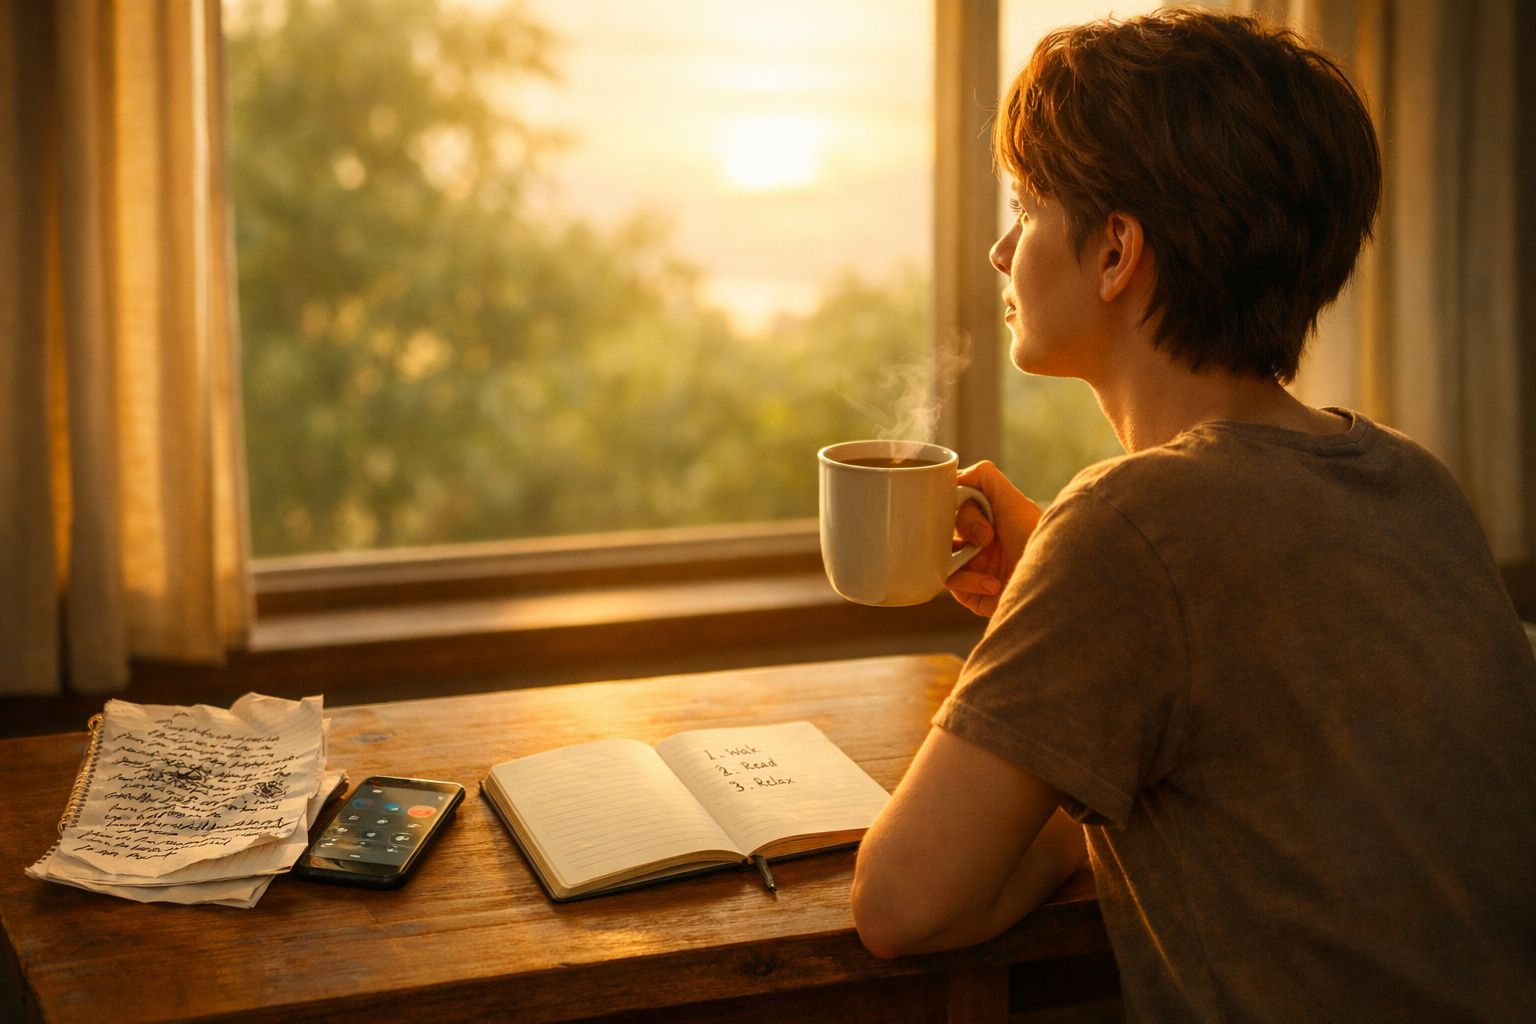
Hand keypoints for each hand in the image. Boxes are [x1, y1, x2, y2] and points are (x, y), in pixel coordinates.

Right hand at [947, 461, 1041, 617]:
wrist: (1051, 585)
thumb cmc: (1035, 541)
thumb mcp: (1015, 502)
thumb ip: (986, 478)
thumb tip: (955, 474)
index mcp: (989, 517)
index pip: (957, 501)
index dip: (961, 503)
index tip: (970, 505)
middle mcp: (978, 540)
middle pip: (946, 524)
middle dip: (968, 526)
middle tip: (987, 538)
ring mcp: (972, 566)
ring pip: (940, 552)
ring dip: (965, 555)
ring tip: (987, 556)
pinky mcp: (968, 591)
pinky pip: (949, 581)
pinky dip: (970, 580)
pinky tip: (994, 583)